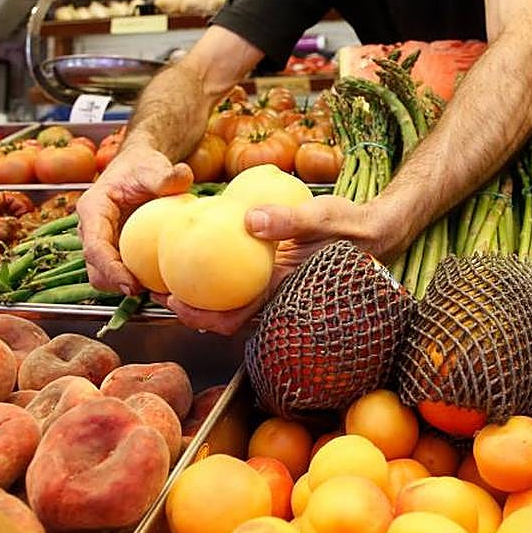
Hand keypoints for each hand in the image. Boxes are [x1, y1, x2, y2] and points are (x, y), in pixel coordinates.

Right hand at [79, 140, 192, 294]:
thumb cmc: (142, 165)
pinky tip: (159, 282)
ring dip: (125, 286)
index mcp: (93, 209)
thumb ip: (165, 175)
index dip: (110, 269)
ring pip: (104, 274)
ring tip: (155, 291)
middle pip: (95, 267)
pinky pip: (119, 270)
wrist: (140, 167)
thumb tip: (182, 177)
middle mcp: (92, 229)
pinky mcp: (115, 249)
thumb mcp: (153, 167)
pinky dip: (135, 279)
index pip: (94, 246)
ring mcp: (102, 241)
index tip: (131, 285)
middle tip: (147, 293)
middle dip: (116, 283)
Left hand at [164, 195, 390, 335]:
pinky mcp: (274, 271)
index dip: (201, 316)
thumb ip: (290, 220)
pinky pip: (241, 277)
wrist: (374, 230)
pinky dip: (217, 270)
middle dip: (189, 308)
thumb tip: (249, 222)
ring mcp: (273, 284)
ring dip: (199, 292)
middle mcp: (274, 294)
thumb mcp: (324, 216)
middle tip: (157, 289)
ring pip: (230, 298)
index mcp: (282, 290)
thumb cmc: (351, 225)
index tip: (174, 301)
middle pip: (224, 313)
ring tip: (167, 273)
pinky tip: (199, 250)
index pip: (235, 316)